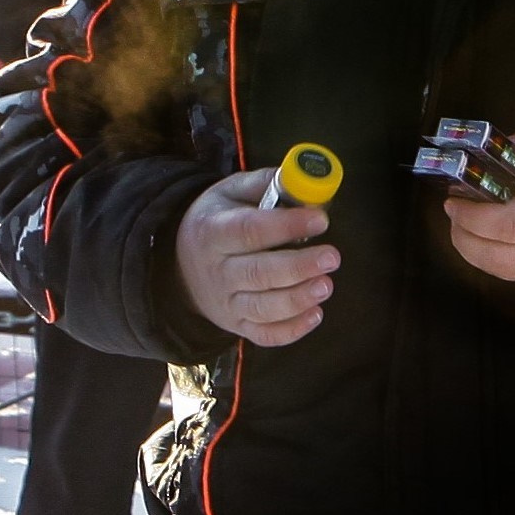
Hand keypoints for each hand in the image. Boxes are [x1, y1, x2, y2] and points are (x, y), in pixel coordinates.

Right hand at [175, 168, 336, 347]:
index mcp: (213, 232)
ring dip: (297, 299)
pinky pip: (265, 335)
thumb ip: (267, 184)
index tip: (320, 219)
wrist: (181, 265)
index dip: (285, 226)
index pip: (248, 231)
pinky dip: (292, 330)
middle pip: (257, 273)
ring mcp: (227, 303)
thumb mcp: (231, 192)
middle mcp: (218, 271)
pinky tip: (316, 314)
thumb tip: (305, 178)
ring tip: (326, 285)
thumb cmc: (218, 221)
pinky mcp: (239, 325)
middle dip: (298, 267)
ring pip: (262, 308)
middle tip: (332, 257)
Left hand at [445, 121, 514, 286]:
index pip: (508, 225)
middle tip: (453, 212)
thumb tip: (504, 146)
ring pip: (500, 273)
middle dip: (463, 237)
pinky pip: (514, 274)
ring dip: (472, 251)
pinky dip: (492, 258)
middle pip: (496, 258)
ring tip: (464, 224)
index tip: (455, 198)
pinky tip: (486, 236)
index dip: (473, 215)